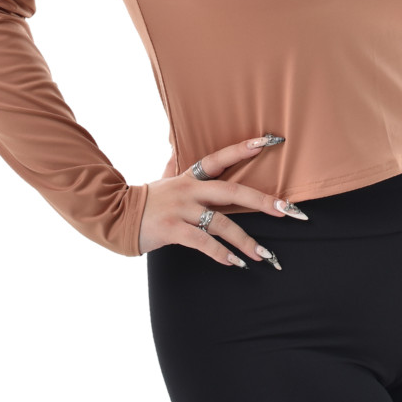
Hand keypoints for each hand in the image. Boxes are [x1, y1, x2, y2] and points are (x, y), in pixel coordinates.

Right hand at [138, 134, 302, 266]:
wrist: (114, 215)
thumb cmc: (148, 199)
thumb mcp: (166, 176)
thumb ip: (178, 162)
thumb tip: (174, 138)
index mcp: (190, 176)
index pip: (220, 158)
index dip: (244, 148)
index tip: (270, 141)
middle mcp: (189, 189)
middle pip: (231, 191)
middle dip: (262, 201)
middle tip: (286, 210)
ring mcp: (180, 209)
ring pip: (220, 223)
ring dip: (245, 240)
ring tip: (264, 255)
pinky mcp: (171, 230)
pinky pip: (202, 242)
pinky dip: (220, 253)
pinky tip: (236, 263)